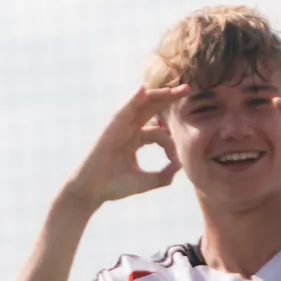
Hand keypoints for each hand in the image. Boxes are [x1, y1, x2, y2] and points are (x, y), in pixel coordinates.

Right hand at [62, 85, 187, 208]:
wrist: (91, 192)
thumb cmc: (114, 187)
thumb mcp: (146, 181)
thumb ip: (164, 175)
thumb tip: (181, 166)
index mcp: (135, 140)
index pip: (159, 133)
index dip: (171, 144)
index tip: (175, 160)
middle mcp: (128, 130)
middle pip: (151, 110)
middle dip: (169, 99)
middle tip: (189, 89)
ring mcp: (119, 128)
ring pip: (140, 107)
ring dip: (157, 95)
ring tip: (175, 88)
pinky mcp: (110, 130)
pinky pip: (123, 112)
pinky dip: (132, 101)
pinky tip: (143, 91)